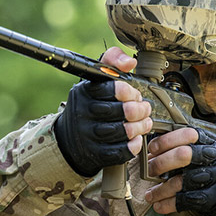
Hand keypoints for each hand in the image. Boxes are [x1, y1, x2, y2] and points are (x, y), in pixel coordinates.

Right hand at [54, 47, 151, 176]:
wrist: (70, 140)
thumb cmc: (89, 106)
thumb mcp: (94, 80)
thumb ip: (111, 61)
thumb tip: (130, 62)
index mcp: (84, 92)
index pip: (114, 88)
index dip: (130, 91)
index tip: (133, 94)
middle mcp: (84, 114)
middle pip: (123, 111)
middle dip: (140, 109)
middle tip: (144, 109)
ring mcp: (89, 136)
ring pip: (124, 131)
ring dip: (140, 126)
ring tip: (144, 123)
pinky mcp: (96, 154)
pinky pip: (122, 151)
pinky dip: (134, 145)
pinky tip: (136, 138)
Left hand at [144, 128, 215, 215]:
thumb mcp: (207, 150)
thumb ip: (185, 146)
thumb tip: (151, 151)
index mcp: (209, 142)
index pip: (187, 134)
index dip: (166, 141)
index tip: (152, 149)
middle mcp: (212, 157)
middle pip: (183, 155)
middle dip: (160, 163)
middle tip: (149, 171)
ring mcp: (213, 177)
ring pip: (181, 181)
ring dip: (160, 190)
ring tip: (149, 195)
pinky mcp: (212, 197)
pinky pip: (185, 200)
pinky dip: (168, 204)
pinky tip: (159, 205)